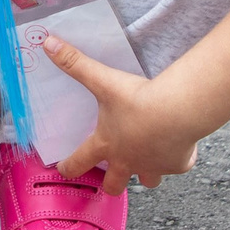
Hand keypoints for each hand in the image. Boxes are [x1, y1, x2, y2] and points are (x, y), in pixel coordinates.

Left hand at [40, 35, 202, 190]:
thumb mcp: (103, 80)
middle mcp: (128, 161)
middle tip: (110, 179)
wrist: (176, 110)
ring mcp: (154, 166)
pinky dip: (179, 159)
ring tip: (148, 165)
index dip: (69, 168)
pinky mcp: (178, 164)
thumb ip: (75, 63)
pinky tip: (181, 146)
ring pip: (148, 181)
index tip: (65, 170)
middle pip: (114, 186)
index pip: (79, 163)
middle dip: (110, 184)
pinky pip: (179, 166)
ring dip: (146, 175)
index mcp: (106, 144)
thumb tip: (48, 44)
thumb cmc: (138, 99)